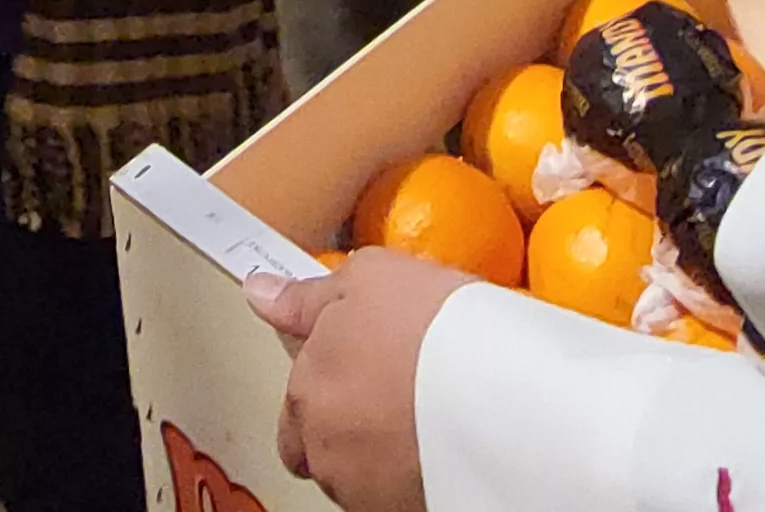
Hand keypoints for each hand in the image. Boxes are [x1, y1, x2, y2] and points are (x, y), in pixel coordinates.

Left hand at [248, 251, 471, 509]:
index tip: (365, 362)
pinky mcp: (403, 510)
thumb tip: (262, 293)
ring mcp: (361, 486)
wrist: (503, 393)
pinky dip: (411, 474)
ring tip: (425, 415)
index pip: (295, 395)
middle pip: (317, 442)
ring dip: (377, 451)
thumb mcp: (370, 277)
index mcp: (307, 387)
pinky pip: (396, 492)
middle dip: (344, 423)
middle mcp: (322, 444)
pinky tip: (440, 444)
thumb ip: (308, 295)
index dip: (332, 375)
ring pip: (355, 472)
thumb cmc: (438, 332)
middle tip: (394, 392)